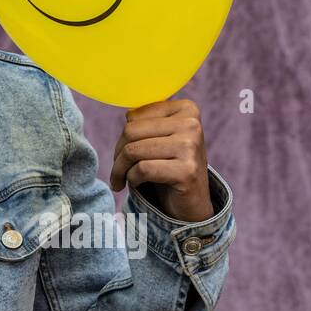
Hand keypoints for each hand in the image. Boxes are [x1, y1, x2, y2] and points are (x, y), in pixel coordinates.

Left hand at [109, 98, 212, 222]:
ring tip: (121, 178)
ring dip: (120, 169)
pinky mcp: (187, 171)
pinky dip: (132, 179)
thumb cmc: (170, 165)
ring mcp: (191, 147)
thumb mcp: (161, 137)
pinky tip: (136, 183)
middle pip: (130, 131)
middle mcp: (192, 124)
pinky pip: (142, 169)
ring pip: (133, 151)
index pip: (134, 116)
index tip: (123, 150)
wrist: (192, 201)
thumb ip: (146, 120)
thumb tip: (128, 113)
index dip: (123, 135)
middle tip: (118, 168)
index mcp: (186, 109)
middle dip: (118, 153)